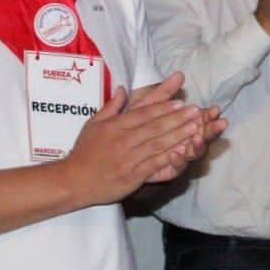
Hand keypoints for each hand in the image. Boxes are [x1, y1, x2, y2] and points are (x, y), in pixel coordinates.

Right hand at [63, 73, 212, 203]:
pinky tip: (184, 151)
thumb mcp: (93, 125)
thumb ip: (111, 107)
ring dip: (179, 135)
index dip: (163, 107)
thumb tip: (122, 88)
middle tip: (196, 111)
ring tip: (196, 127)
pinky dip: (170, 157)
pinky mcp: (133, 175)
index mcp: (114, 126)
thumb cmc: (84, 152)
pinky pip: (155, 164)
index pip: (143, 113)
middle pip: (154, 127)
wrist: (73, 182)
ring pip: (158, 144)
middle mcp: (123, 140)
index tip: (181, 101)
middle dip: (177, 118)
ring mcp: (129, 158)